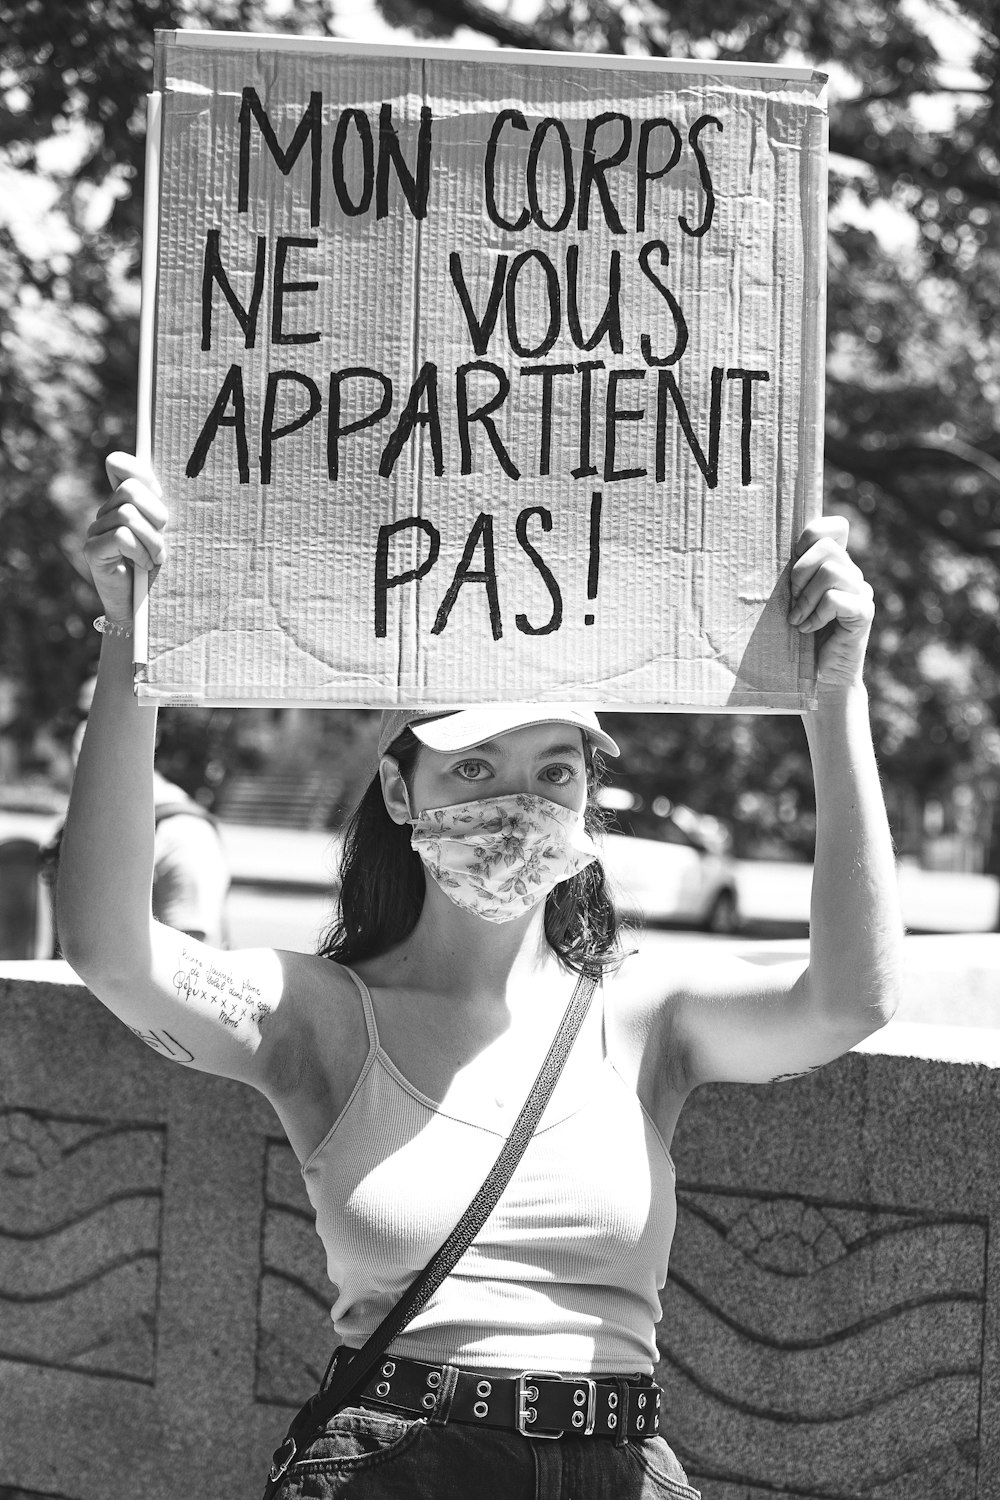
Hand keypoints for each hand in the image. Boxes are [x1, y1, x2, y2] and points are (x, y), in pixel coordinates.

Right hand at [84, 454, 167, 623]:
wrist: (141, 611)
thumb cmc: (160, 571)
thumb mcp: (167, 536)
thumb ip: (164, 510)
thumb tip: (179, 484)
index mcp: (123, 503)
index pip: (119, 464)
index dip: (139, 471)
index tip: (159, 494)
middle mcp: (105, 513)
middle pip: (130, 490)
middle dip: (156, 514)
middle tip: (164, 538)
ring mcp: (95, 531)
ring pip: (127, 514)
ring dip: (152, 539)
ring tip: (157, 558)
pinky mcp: (92, 550)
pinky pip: (121, 536)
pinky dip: (139, 551)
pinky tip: (143, 566)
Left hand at [788, 517, 873, 688]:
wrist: (821, 679)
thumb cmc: (798, 640)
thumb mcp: (790, 601)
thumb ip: (790, 577)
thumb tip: (764, 552)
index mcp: (835, 565)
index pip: (834, 527)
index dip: (812, 533)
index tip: (793, 559)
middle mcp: (852, 574)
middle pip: (826, 545)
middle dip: (800, 571)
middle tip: (792, 599)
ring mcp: (861, 593)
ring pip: (832, 570)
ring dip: (806, 596)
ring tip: (798, 619)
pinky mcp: (863, 613)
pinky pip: (837, 598)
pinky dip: (817, 614)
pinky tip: (809, 630)